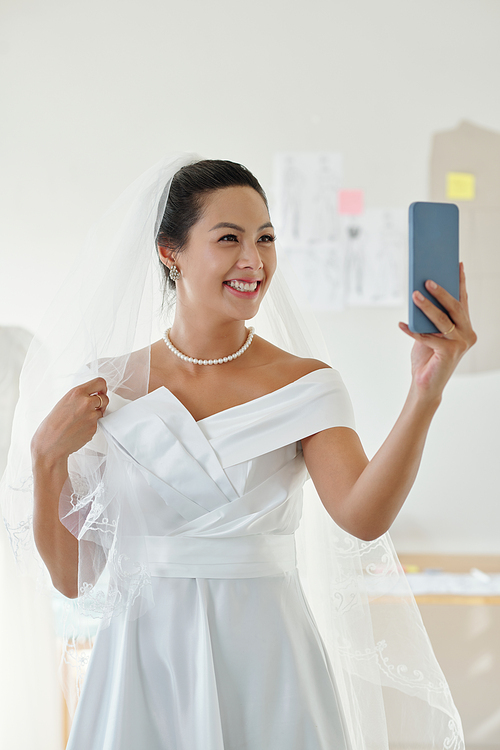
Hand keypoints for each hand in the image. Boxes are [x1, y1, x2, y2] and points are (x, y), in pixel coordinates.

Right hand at [31, 377, 108, 464]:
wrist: (50, 443)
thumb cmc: (52, 425)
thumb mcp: (64, 402)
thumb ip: (79, 397)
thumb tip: (91, 396)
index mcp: (77, 393)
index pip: (100, 383)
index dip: (102, 388)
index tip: (101, 391)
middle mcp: (86, 402)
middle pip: (105, 398)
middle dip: (101, 402)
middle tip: (93, 407)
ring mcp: (91, 416)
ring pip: (102, 411)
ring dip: (95, 414)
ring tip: (81, 419)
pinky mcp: (94, 427)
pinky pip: (97, 423)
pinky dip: (91, 425)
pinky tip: (79, 428)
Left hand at [398, 263, 476, 401]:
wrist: (425, 385)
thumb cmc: (426, 357)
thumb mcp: (429, 332)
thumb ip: (430, 317)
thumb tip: (421, 294)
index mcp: (465, 327)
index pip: (462, 300)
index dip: (460, 282)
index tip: (457, 264)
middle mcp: (467, 334)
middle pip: (454, 307)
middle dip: (441, 292)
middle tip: (427, 280)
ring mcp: (461, 344)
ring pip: (443, 320)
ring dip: (426, 307)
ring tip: (414, 295)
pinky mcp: (450, 353)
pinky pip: (429, 337)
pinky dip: (414, 331)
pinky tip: (402, 324)